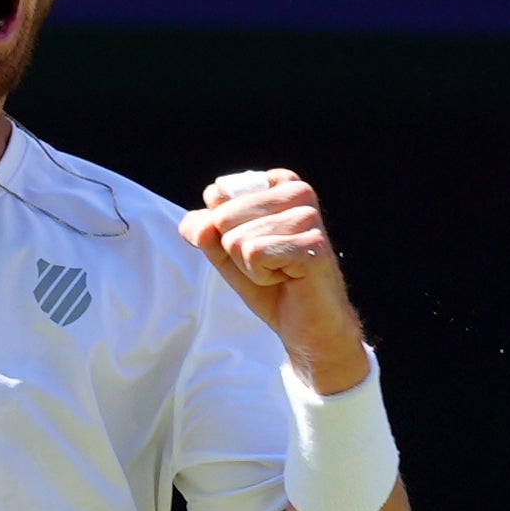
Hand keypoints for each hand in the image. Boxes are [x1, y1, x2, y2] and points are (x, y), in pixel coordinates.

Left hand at [179, 170, 369, 393]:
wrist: (308, 326)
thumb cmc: (272, 285)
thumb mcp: (226, 253)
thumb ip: (204, 232)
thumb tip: (198, 227)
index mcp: (280, 183)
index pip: (218, 194)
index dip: (224, 232)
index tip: (256, 247)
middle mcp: (298, 192)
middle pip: (224, 217)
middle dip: (237, 252)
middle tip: (270, 265)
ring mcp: (308, 217)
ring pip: (237, 239)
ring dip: (251, 267)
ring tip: (280, 272)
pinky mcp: (311, 245)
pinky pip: (253, 254)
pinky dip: (261, 276)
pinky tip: (287, 279)